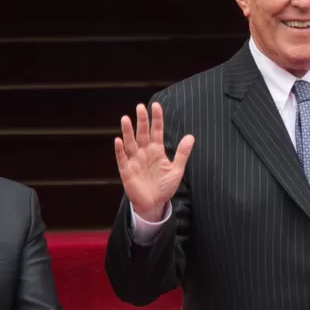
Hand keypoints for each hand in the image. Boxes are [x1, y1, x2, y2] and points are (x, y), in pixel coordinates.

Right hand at [115, 102, 193, 221]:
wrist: (155, 204)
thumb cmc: (164, 186)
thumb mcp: (177, 169)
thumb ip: (182, 153)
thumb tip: (191, 136)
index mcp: (157, 150)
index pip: (156, 130)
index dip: (156, 119)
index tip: (156, 105)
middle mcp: (144, 152)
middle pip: (142, 133)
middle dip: (141, 120)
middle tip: (140, 107)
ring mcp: (134, 160)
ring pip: (130, 143)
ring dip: (128, 131)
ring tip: (126, 118)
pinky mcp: (127, 171)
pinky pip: (122, 158)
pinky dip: (120, 150)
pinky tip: (118, 140)